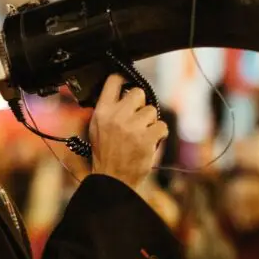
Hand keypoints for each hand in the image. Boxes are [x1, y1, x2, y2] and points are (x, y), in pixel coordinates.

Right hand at [89, 75, 168, 191]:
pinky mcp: (147, 138)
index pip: (114, 80)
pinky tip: (149, 141)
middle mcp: (116, 116)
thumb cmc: (106, 154)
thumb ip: (108, 109)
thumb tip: (122, 92)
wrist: (113, 179)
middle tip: (136, 119)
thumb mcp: (96, 128)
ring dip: (149, 122)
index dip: (124, 79)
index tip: (127, 83)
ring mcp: (132, 127)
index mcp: (102, 112)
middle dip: (140, 104)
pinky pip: (161, 125)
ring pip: (151, 110)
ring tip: (140, 135)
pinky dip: (159, 134)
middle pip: (138, 92)